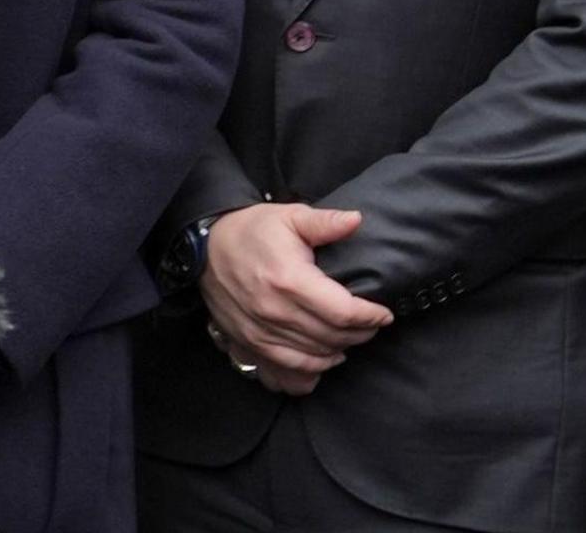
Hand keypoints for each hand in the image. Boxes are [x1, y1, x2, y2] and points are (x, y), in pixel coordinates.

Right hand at [197, 204, 392, 389]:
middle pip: (334, 336)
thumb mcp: (288, 216)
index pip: (344, 312)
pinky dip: (314, 369)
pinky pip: (289, 369)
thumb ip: (324, 222)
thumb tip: (357, 220)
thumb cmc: (250, 231)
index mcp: (290, 280)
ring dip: (341, 348)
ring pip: (316, 356)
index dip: (371, 316)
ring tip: (351, 335)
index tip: (383, 312)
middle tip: (371, 322)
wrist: (202, 248)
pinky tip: (325, 357)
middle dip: (361, 332)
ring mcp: (261, 332)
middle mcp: (276, 311)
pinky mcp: (250, 344)